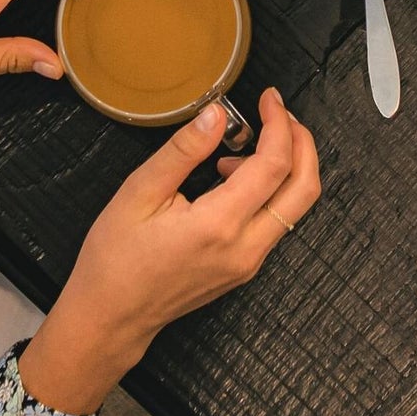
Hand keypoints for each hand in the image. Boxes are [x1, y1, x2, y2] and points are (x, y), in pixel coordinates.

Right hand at [20, 88, 319, 414]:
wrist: (111, 317)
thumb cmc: (115, 258)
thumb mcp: (139, 192)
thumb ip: (183, 151)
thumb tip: (216, 114)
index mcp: (219, 225)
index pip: (274, 165)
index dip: (279, 124)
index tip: (269, 98)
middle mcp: (245, 248)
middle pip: (305, 188)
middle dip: (302, 143)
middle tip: (279, 114)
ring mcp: (249, 263)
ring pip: (294, 207)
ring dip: (283, 168)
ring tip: (237, 150)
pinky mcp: (245, 268)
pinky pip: (275, 223)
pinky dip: (268, 191)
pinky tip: (231, 179)